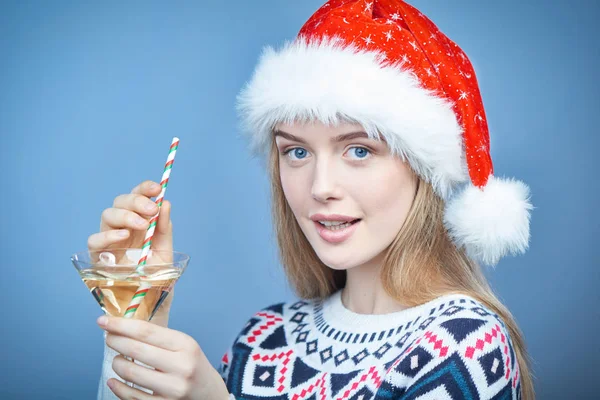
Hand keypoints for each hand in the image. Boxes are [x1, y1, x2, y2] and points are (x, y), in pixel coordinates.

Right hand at [88, 180, 173, 326]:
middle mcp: (122, 228)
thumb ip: (164, 228)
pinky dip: (108, 235)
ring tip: (141, 225)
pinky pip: (94, 241)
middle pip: (120, 202)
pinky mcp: (97, 258)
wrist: (148, 306)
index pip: (138, 197)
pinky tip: (124, 236)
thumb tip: (166, 203)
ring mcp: (108, 242)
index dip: (144, 188)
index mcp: (140, 223)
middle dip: (135, 200)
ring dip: (125, 216)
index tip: (156, 188)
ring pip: (107, 215)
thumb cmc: (156, 278)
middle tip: (151, 209)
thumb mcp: (165, 251)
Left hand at [99, 316, 229, 399]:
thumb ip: (159, 337)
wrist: (209, 394)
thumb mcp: (184, 345)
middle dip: (115, 341)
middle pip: (136, 350)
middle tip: (109, 338)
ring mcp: (173, 389)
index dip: (120, 325)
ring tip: (117, 360)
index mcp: (185, 345)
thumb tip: (123, 326)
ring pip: (130, 373)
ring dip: (117, 364)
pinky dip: (118, 387)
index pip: (146, 331)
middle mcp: (181, 366)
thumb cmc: (192, 365)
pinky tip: (114, 380)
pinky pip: (132, 396)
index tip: (103, 321)